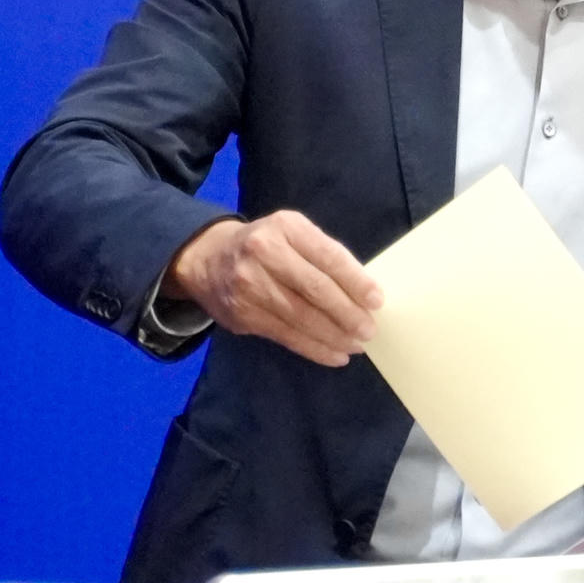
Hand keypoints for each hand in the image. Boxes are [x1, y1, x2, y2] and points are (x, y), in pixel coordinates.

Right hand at [163, 211, 383, 365]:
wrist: (207, 259)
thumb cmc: (265, 244)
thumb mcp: (291, 232)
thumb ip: (322, 254)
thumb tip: (363, 291)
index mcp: (285, 227)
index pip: (328, 257)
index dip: (355, 281)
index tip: (376, 300)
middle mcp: (264, 253)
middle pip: (315, 289)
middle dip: (348, 313)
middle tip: (369, 330)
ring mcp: (250, 286)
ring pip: (301, 317)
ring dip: (334, 336)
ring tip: (357, 345)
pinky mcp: (243, 315)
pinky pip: (286, 336)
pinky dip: (314, 348)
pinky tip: (335, 355)